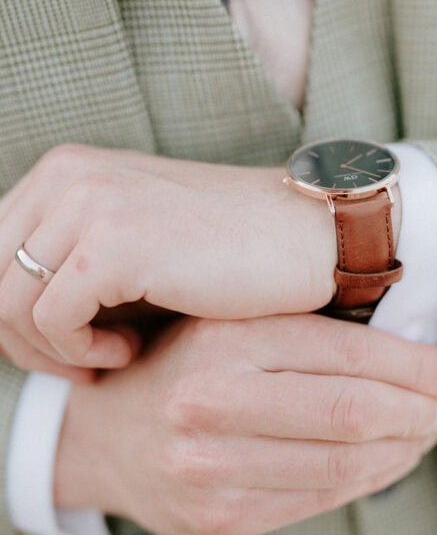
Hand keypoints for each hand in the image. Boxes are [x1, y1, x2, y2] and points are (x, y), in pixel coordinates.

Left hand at [0, 143, 338, 372]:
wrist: (309, 239)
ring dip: (55, 351)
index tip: (66, 347)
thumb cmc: (230, 253)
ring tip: (114, 354)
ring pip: (6, 306)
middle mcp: (66, 176)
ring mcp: (87, 203)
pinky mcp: (112, 243)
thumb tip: (9, 322)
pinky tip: (131, 348)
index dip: (15, 317)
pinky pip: (50, 321)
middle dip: (25, 340)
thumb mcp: (135, 245)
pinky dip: (83, 352)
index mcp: (65, 171)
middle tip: (85, 362)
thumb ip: (71, 263)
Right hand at [54, 314, 436, 534]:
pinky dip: (367, 481)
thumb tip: (411, 346)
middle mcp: (210, 403)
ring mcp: (210, 469)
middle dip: (421, 410)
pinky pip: (316, 501)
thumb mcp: (227, 322)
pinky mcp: (217, 518)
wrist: (100, 435)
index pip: (345, 354)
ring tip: (429, 432)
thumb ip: (300, 326)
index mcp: (222, 339)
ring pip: (342, 465)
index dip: (417, 367)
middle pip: (352, 413)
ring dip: (404, 449)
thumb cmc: (180, 363)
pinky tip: (388, 462)